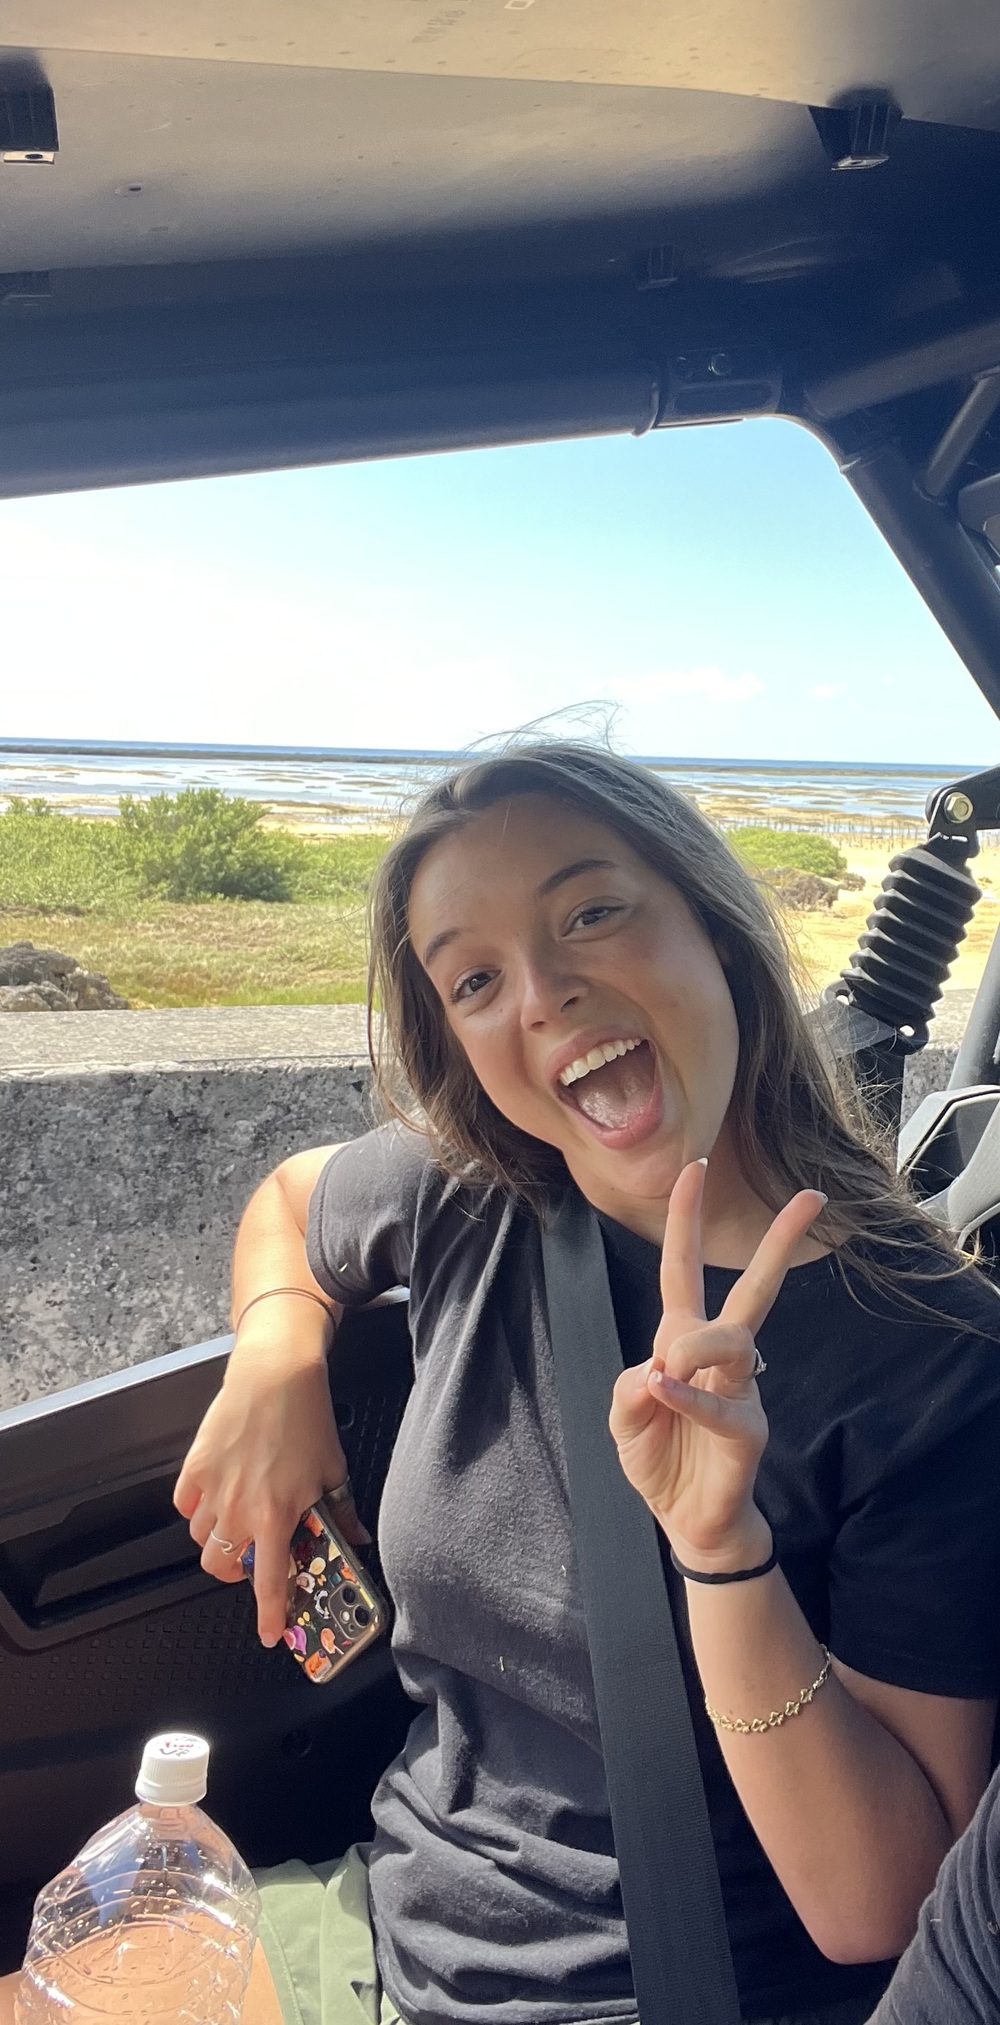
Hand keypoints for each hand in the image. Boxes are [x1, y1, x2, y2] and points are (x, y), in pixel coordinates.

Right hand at [173, 1328, 368, 1645]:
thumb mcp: (334, 1469)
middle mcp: (239, 1509)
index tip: (271, 1633)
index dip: (270, 1616)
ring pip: (201, 1540)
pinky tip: (216, 1496)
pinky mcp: (194, 1467)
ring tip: (239, 1520)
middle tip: (254, 1558)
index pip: (269, 1583)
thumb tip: (356, 1538)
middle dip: (236, 1572)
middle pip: (220, 1567)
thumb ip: (342, 1513)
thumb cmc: (305, 1416)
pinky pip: (186, 1506)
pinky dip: (197, 1510)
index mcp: (276, 1515)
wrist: (275, 1373)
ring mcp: (212, 1489)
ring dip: (219, 1539)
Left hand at [608, 1160, 824, 1569]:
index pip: (683, 1270)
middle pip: (753, 1288)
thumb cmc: (660, 1457)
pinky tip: (662, 1387)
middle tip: (812, 1198)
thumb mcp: (625, 1415)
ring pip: (730, 1340)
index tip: (695, 1168)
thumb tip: (657, 1366)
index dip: (685, 1220)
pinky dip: (685, 1394)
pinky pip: (716, 1402)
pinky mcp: (748, 1429)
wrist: (687, 1521)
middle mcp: (719, 1356)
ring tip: (667, 1366)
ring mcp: (741, 1389)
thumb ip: (629, 1386)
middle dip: (780, 1242)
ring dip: (692, 1346)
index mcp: (682, 1339)